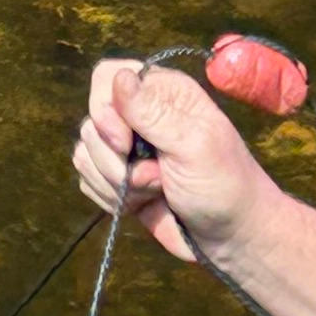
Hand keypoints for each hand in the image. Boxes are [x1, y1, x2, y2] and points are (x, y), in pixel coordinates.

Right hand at [72, 59, 276, 269]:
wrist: (229, 238)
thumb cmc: (223, 186)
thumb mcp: (193, 145)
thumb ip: (153, 112)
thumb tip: (118, 77)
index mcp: (163, 93)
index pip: (106, 78)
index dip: (105, 110)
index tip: (125, 143)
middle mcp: (140, 115)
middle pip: (91, 122)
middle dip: (115, 160)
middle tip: (156, 179)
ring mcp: (126, 149)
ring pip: (85, 155)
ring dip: (116, 183)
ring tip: (155, 191)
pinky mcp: (118, 180)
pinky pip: (88, 182)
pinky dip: (110, 198)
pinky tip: (141, 204)